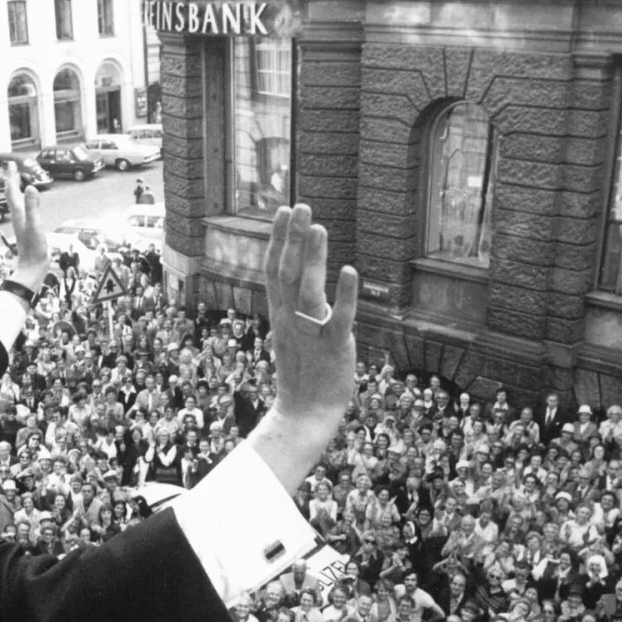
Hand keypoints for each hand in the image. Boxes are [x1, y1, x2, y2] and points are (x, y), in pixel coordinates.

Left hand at [3, 164, 47, 290]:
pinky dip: (28, 202)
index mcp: (18, 213)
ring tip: (20, 182)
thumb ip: (32, 206)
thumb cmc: (34, 249)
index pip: (12, 191)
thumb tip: (30, 186)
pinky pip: (26, 210)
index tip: (11, 164)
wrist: (33, 268)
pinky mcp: (29, 229)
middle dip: (12, 180)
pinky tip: (32, 203)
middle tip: (13, 168)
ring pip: (18, 202)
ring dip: (18, 190)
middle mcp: (18, 216)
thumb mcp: (35, 225)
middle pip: (12, 195)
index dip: (11, 177)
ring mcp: (23, 223)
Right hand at [248, 206, 356, 490]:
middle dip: (293, 238)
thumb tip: (297, 286)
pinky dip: (343, 295)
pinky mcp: (333, 348)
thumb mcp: (291, 336)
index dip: (278, 240)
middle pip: (286, 273)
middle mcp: (290, 320)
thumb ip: (293, 310)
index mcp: (280, 316)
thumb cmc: (303, 376)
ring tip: (319, 226)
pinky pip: (337, 319)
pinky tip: (348, 270)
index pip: (273, 271)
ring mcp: (310, 334)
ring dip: (313, 257)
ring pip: (307, 290)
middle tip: (301, 206)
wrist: (305, 415)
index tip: (283, 212)